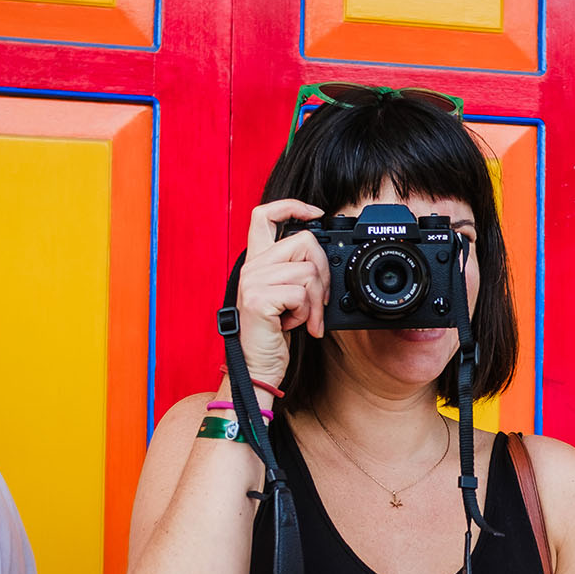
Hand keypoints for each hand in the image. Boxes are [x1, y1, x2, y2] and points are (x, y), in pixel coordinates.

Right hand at [234, 199, 329, 387]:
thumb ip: (294, 272)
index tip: (316, 213)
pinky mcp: (258, 298)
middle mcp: (251, 267)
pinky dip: (306, 314)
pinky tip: (292, 326)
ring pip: (308, 270)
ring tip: (302, 318)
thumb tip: (321, 257)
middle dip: (323, 272)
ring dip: (314, 301)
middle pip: (304, 241)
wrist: (257, 367)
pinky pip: (301, 294)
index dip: (292, 206)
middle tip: (319, 300)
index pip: (264, 214)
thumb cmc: (273, 335)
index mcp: (256, 262)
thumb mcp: (285, 298)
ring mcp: (253, 281)